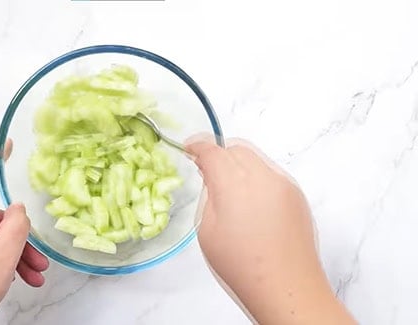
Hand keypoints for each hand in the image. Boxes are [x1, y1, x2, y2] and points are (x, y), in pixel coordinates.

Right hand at [186, 136, 354, 324]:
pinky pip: (271, 173)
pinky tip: (248, 201)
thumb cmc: (241, 266)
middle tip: (205, 170)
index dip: (198, 145)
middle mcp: (264, 177)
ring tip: (227, 188)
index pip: (214, 151)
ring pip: (256, 158)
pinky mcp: (297, 195)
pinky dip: (255, 175)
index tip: (189, 148)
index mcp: (236, 185)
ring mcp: (285, 184)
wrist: (288, 287)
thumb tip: (211, 175)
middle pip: (237, 149)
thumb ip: (208, 194)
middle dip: (219, 154)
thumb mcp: (207, 230)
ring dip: (238, 163)